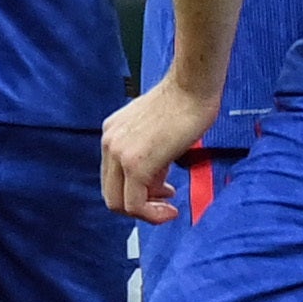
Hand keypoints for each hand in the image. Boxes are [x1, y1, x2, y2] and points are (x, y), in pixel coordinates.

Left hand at [101, 80, 222, 223]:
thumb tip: (155, 180)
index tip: (161, 193)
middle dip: (139, 206)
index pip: (113, 177)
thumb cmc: (185, 102)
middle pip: (111, 194)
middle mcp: (109, 143)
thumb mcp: (156, 128)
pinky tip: (169, 210)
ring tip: (168, 208)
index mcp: (113, 133)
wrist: (193, 87)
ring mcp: (119, 154)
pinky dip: (152, 214)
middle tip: (163, 205)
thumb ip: (148, 152)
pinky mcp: (136, 165)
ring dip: (146, 212)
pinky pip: (135, 203)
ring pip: (119, 203)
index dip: (136, 191)